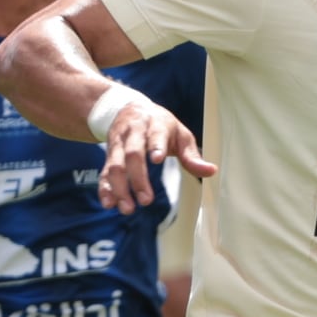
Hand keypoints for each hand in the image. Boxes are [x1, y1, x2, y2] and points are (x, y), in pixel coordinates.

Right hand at [99, 97, 215, 213]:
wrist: (128, 108)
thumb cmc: (160, 125)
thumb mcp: (180, 134)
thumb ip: (192, 155)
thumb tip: (211, 171)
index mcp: (155, 125)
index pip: (155, 134)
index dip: (156, 146)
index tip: (158, 159)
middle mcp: (134, 132)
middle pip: (132, 154)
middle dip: (138, 178)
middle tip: (146, 200)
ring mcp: (118, 143)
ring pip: (115, 164)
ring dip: (119, 188)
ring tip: (127, 208)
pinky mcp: (108, 154)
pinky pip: (104, 171)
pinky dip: (105, 188)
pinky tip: (109, 204)